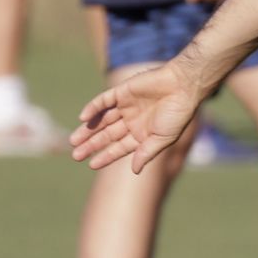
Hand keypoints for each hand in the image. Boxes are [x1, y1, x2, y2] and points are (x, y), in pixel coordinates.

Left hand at [69, 64, 202, 172]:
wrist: (183, 86)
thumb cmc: (177, 114)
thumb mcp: (163, 138)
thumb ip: (146, 153)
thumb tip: (134, 171)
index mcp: (142, 134)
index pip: (119, 147)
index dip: (106, 156)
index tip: (91, 164)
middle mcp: (132, 120)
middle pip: (107, 135)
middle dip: (91, 144)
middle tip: (75, 155)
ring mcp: (126, 106)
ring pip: (102, 119)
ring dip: (88, 129)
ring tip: (73, 140)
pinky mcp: (122, 91)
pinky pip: (103, 100)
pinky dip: (93, 108)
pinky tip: (83, 118)